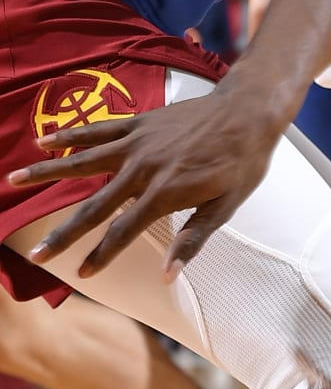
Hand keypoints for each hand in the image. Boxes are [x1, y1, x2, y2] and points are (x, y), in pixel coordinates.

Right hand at [6, 86, 284, 280]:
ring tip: (13, 180)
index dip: (102, 254)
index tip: (81, 273)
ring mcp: (137, 143)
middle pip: (95, 205)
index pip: (124, 231)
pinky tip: (43, 141)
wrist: (249, 111)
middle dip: (64, 233)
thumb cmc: (242, 163)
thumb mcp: (226, 206)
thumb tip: (169, 276)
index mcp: (166, 193)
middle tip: (37, 254)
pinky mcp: (138, 123)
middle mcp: (144, 169)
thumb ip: (192, 240)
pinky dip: (69, 136)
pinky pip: (97, 130)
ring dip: (47, 172)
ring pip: (82, 160)